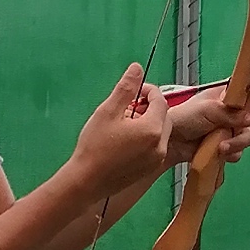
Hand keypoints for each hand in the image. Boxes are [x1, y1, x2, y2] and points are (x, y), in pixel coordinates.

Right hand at [71, 62, 173, 196]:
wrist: (86, 181)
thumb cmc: (94, 146)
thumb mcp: (108, 111)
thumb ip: (126, 88)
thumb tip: (137, 68)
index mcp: (152, 129)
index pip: (160, 101)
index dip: (148, 91)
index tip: (133, 91)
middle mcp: (160, 145)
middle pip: (163, 116)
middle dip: (149, 107)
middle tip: (127, 107)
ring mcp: (156, 159)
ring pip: (160, 132)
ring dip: (148, 122)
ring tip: (124, 123)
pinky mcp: (150, 169)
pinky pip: (155, 146)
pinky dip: (146, 138)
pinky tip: (125, 140)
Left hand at [163, 80, 249, 160]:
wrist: (171, 141)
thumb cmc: (185, 118)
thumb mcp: (208, 110)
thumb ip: (232, 114)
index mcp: (229, 95)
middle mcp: (234, 111)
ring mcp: (231, 128)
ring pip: (249, 136)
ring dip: (236, 142)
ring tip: (220, 146)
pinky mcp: (226, 146)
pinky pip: (238, 151)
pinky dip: (230, 153)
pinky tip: (217, 152)